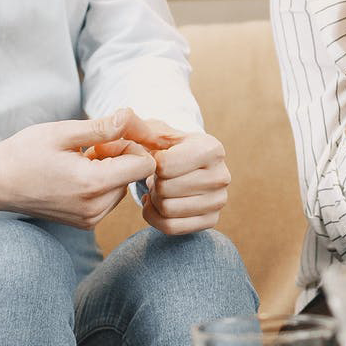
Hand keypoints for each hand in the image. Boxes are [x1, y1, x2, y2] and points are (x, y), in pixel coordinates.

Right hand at [0, 109, 155, 227]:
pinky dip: (100, 183)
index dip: (133, 145)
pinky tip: (76, 174)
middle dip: (119, 156)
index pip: (144, 166)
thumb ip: (102, 127)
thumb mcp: (62, 132)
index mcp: (92, 184)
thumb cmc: (24, 153)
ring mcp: (90, 220)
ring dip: (110, 170)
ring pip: (122, 187)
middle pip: (134, 176)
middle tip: (89, 147)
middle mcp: (95, 208)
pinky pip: (108, 199)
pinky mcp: (85, 223)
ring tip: (79, 160)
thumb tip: (132, 117)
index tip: (110, 136)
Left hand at [120, 113, 232, 235]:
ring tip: (159, 187)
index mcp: (212, 148)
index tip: (157, 158)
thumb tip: (123, 118)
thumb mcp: (154, 132)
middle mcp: (222, 175)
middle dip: (153, 183)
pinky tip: (158, 204)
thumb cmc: (166, 147)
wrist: (185, 166)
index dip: (151, 164)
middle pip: (166, 189)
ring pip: (167, 209)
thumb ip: (137, 125)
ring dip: (154, 200)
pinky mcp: (212, 220)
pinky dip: (156, 218)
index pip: (165, 166)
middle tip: (157, 176)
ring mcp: (219, 200)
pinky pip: (171, 227)